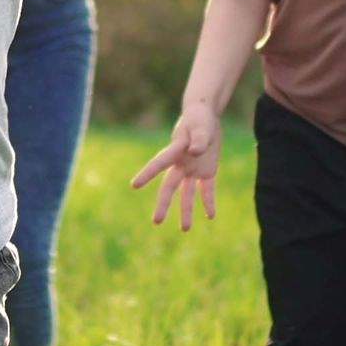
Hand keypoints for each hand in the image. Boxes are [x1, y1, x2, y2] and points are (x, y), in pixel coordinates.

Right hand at [129, 103, 220, 231]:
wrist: (206, 115)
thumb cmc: (199, 118)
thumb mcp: (200, 126)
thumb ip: (198, 139)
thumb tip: (195, 152)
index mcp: (175, 150)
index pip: (159, 163)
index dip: (147, 173)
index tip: (134, 185)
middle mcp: (181, 164)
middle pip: (170, 186)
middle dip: (164, 204)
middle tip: (156, 221)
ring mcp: (192, 169)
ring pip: (187, 193)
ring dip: (186, 210)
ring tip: (185, 229)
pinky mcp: (206, 171)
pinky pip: (207, 189)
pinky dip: (209, 202)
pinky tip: (210, 216)